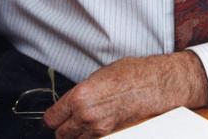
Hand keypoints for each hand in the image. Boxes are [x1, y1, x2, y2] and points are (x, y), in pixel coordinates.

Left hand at [43, 51, 207, 138]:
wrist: (155, 84)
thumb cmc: (132, 74)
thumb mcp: (99, 75)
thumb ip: (82, 92)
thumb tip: (72, 101)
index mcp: (80, 96)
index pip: (52, 117)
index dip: (52, 117)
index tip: (54, 116)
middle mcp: (87, 116)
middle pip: (61, 134)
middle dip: (63, 128)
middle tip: (67, 120)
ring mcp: (100, 129)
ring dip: (76, 134)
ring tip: (82, 124)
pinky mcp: (113, 136)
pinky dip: (91, 137)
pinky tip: (95, 128)